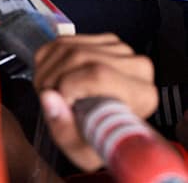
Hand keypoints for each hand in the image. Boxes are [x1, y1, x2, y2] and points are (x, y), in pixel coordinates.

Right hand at [33, 33, 157, 170]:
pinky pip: (65, 41)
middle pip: (79, 57)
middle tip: (48, 97)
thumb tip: (48, 97)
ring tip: (48, 90)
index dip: (68, 85)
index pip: (98, 74)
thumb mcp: (81, 150)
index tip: (60, 102)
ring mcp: (120, 49)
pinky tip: (53, 77)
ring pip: (69, 47)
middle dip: (53, 76)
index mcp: (142, 95)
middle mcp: (137, 66)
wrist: (108, 128)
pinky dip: (49, 59)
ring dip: (48, 68)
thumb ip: (64, 129)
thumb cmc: (99, 139)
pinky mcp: (104, 40)